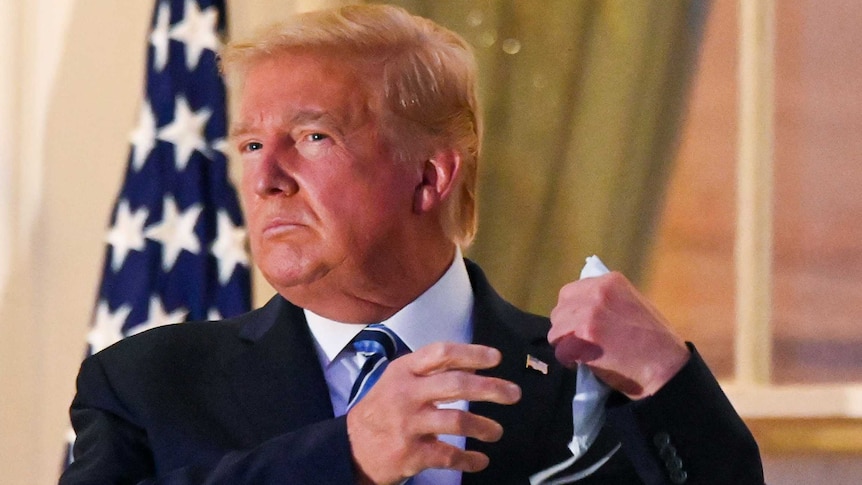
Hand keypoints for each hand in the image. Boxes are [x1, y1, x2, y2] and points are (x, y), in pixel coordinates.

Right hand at [346, 342, 520, 484]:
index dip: (472, 353)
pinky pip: (449, 456)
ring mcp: (408, 425)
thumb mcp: (399, 381)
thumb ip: (431, 372)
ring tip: (496, 432)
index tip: (496, 358)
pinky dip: (470, 460)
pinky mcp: (410, 454)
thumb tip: (473, 365)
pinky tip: (481, 461)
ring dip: (484, 427)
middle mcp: (406, 394)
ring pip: (457, 421)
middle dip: (491, 388)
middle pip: (456, 385)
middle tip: (514, 394)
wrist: (351, 448)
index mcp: (404, 371)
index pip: (442, 353)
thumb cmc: (382, 409)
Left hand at [548, 272, 689, 399]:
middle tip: (579, 342)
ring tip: (581, 354)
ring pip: (556, 330)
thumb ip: (607, 301)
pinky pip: (560, 350)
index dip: (572, 312)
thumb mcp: (633, 303)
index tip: (580, 326)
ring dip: (565, 344)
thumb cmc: (654, 340)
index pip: (571, 292)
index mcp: (610, 281)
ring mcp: (588, 314)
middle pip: (560, 309)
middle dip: (566, 327)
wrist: (667, 367)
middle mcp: (597, 292)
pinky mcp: (583, 338)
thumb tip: (582, 307)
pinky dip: (567, 360)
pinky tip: (581, 364)